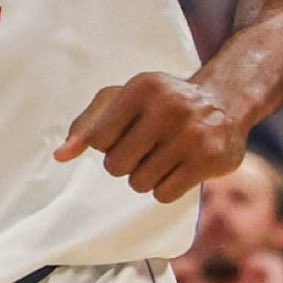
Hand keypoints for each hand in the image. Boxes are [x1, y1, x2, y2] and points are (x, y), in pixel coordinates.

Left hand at [54, 72, 246, 201]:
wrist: (222, 102)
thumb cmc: (159, 102)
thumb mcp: (122, 100)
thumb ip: (88, 125)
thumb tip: (60, 156)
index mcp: (141, 88)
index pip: (98, 138)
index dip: (105, 145)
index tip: (121, 135)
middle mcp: (167, 108)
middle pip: (116, 165)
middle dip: (122, 164)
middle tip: (141, 150)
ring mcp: (191, 134)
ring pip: (139, 183)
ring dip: (143, 178)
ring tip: (158, 158)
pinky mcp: (208, 160)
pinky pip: (164, 194)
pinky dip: (162, 189)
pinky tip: (175, 169)